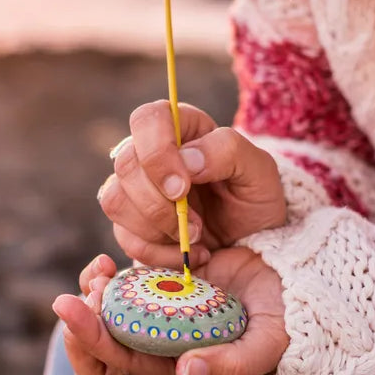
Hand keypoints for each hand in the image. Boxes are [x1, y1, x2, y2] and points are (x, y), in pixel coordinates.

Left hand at [53, 248, 287, 374]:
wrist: (292, 280)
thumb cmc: (282, 320)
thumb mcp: (266, 345)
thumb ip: (232, 366)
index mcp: (174, 363)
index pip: (116, 367)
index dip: (91, 343)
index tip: (81, 310)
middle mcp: (158, 341)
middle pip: (98, 344)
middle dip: (81, 319)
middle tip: (78, 292)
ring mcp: (156, 311)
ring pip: (105, 311)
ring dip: (92, 293)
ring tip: (98, 270)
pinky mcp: (160, 282)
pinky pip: (121, 284)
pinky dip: (109, 274)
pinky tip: (111, 260)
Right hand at [98, 101, 285, 267]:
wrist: (252, 241)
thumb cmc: (254, 196)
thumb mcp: (259, 170)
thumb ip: (227, 151)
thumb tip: (187, 159)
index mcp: (182, 127)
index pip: (147, 120)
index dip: (157, 153)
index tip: (182, 188)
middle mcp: (150, 153)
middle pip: (125, 165)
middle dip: (159, 203)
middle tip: (196, 224)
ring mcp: (135, 189)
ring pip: (116, 201)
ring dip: (156, 228)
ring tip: (195, 238)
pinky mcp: (130, 224)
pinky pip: (124, 237)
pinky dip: (157, 253)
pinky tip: (186, 253)